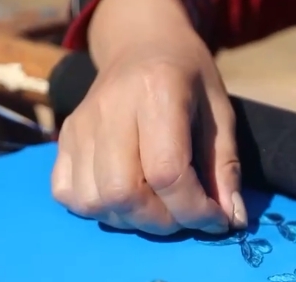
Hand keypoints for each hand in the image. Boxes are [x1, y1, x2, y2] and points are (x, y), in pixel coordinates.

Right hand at [51, 37, 246, 234]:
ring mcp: (80, 125)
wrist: (142, 44)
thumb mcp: (220, 113)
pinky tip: (123, 198)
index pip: (167, 173)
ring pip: (94, 200)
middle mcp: (111, 108)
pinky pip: (67, 193)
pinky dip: (97, 209)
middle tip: (184, 214)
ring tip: (156, 207)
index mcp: (157, 92)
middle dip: (161, 221)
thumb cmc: (187, 78)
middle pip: (123, 193)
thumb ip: (225, 167)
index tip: (215, 218)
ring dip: (130, 220)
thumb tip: (232, 220)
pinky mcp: (63, 138)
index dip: (194, 209)